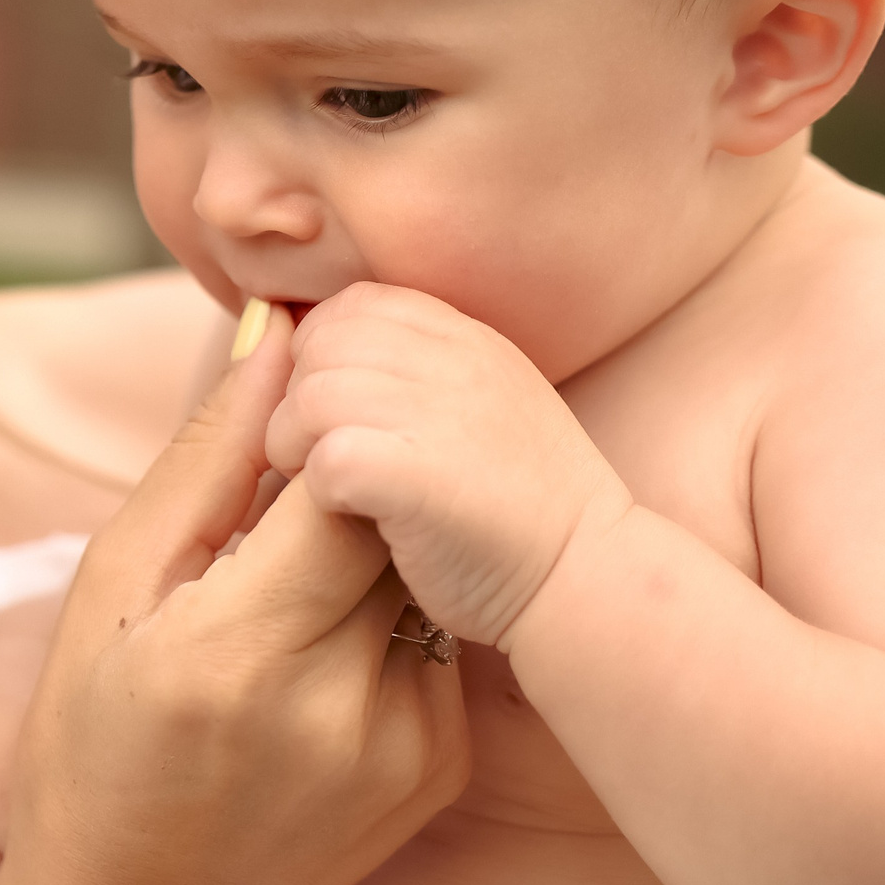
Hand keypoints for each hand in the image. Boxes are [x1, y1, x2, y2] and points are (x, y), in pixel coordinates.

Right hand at [0, 302, 466, 884]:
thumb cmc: (92, 738)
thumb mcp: (110, 587)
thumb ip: (203, 460)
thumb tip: (276, 336)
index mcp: (237, 648)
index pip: (344, 475)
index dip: (329, 416)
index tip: (295, 396)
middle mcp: (338, 701)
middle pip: (402, 515)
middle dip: (361, 464)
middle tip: (302, 458)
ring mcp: (405, 743)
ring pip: (428, 567)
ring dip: (379, 533)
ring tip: (299, 548)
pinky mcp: (442, 767)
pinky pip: (436, 635)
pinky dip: (389, 607)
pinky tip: (323, 630)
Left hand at [263, 282, 634, 646]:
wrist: (589, 579)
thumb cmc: (523, 507)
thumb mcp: (484, 405)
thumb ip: (417, 370)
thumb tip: (315, 354)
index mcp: (468, 338)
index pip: (356, 305)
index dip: (322, 353)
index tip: (332, 412)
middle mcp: (455, 362)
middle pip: (321, 344)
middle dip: (295, 400)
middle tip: (314, 455)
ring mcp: (439, 414)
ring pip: (310, 398)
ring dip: (295, 448)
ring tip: (327, 488)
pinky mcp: (417, 478)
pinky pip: (326, 458)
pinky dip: (320, 489)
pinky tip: (349, 515)